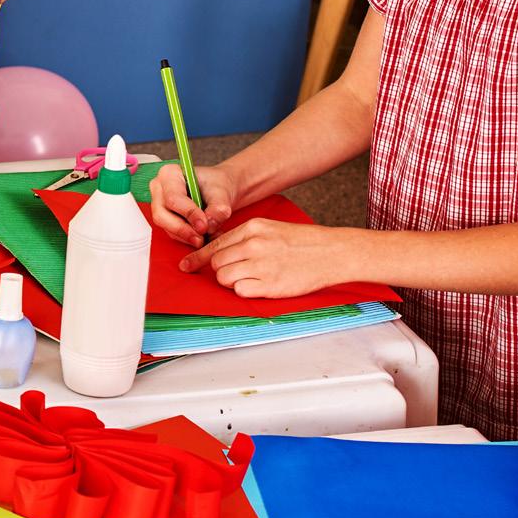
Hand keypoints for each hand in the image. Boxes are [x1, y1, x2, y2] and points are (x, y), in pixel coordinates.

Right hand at [149, 163, 237, 246]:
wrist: (220, 191)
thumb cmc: (217, 184)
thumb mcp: (222, 192)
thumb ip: (218, 207)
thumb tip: (210, 223)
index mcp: (169, 174)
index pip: (173, 198)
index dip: (188, 213)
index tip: (203, 225)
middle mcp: (160, 189)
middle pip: (162, 215)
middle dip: (183, 230)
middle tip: (201, 237)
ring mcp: (160, 206)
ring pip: (167, 228)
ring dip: (187, 236)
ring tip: (208, 237)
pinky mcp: (166, 220)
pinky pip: (173, 234)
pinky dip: (189, 239)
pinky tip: (204, 237)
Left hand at [179, 218, 355, 296]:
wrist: (331, 252)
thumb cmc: (303, 242)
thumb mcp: (271, 229)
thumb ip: (245, 238)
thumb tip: (219, 251)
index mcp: (253, 227)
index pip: (215, 244)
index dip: (198, 258)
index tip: (186, 266)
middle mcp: (254, 245)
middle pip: (216, 263)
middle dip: (221, 270)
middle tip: (238, 271)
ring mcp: (262, 265)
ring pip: (224, 278)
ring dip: (232, 281)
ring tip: (251, 278)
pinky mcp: (270, 285)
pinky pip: (241, 290)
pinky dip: (245, 290)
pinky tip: (260, 285)